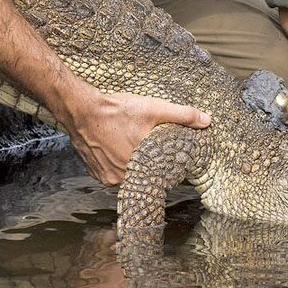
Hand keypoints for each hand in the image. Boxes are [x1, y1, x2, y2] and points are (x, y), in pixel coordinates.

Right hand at [55, 80, 209, 185]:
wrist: (81, 110)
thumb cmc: (117, 110)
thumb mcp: (154, 109)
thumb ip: (183, 115)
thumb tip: (206, 121)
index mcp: (143, 166)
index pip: (163, 173)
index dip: (167, 164)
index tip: (168, 155)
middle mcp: (125, 177)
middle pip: (146, 175)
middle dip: (150, 162)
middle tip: (149, 146)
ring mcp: (109, 178)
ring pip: (131, 175)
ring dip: (135, 164)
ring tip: (133, 145)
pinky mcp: (98, 175)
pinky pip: (115, 174)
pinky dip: (118, 165)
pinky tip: (118, 149)